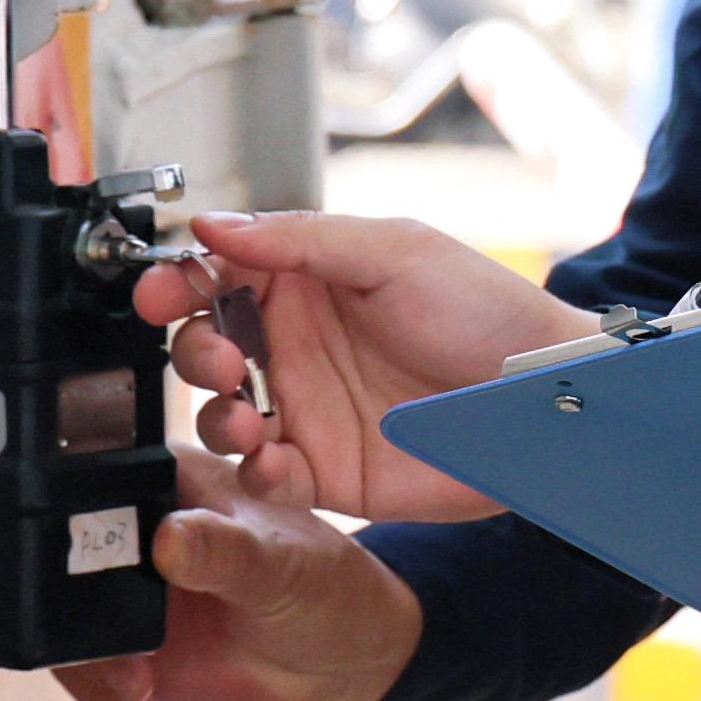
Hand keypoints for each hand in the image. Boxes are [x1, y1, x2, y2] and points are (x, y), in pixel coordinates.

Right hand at [55, 451, 430, 700]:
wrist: (340, 656)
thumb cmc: (323, 583)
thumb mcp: (279, 564)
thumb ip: (227, 551)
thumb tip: (169, 538)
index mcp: (165, 475)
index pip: (94, 478)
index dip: (72, 512)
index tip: (87, 558)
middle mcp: (133, 526)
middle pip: (60, 550)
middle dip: (68, 603)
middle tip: (116, 642)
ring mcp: (125, 585)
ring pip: (62, 614)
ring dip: (88, 656)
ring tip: (137, 682)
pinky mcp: (124, 638)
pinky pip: (85, 662)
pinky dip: (101, 688)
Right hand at [127, 209, 597, 521]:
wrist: (541, 398)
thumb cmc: (489, 315)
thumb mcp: (395, 252)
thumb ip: (300, 238)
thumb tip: (214, 224)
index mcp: (309, 282)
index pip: (218, 276)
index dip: (179, 284)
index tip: (160, 294)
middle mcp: (299, 346)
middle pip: (205, 347)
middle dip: (192, 353)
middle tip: (221, 358)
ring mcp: (309, 409)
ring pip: (222, 415)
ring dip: (215, 414)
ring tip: (242, 412)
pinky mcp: (326, 470)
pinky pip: (267, 476)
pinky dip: (257, 472)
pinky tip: (274, 458)